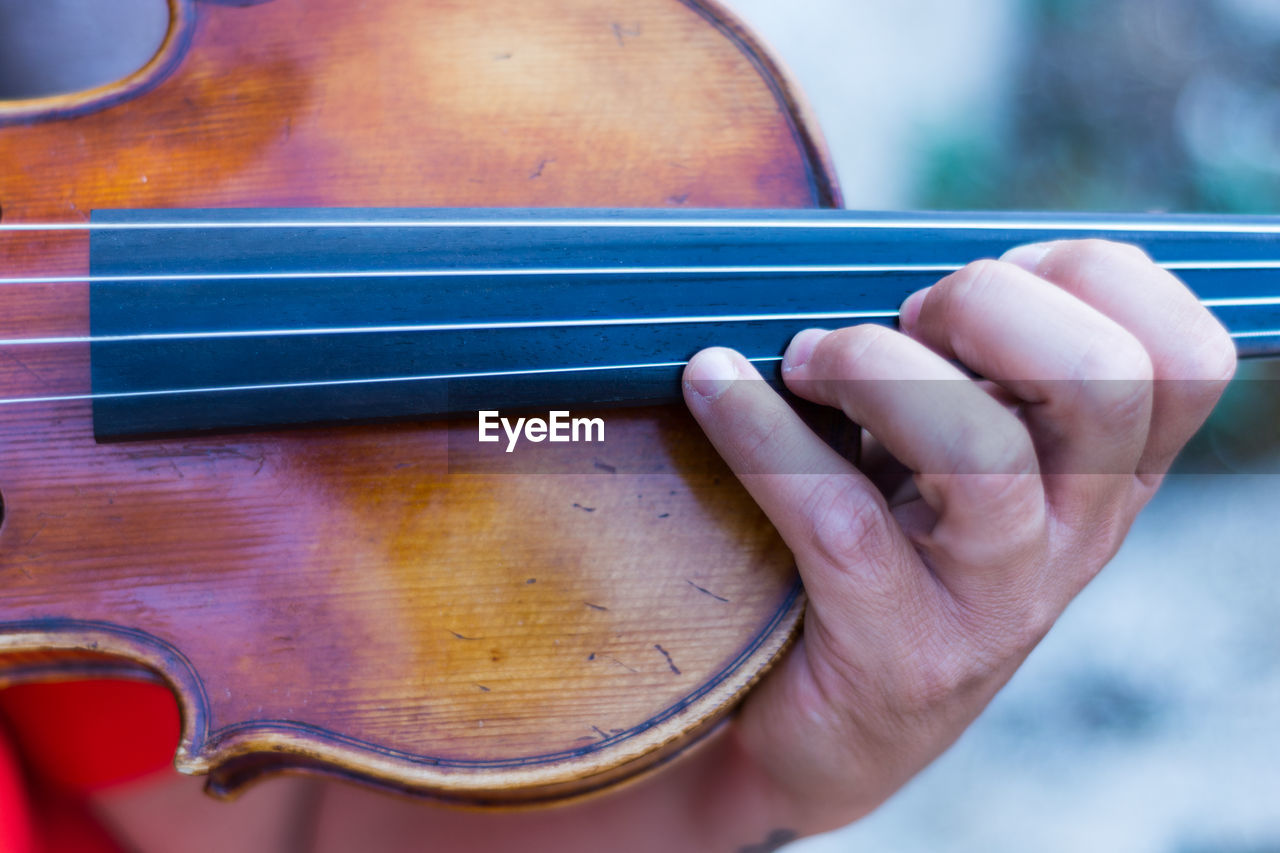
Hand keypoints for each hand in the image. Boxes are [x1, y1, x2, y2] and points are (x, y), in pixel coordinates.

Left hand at [681, 239, 1235, 833]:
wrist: (830, 727)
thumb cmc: (887, 555)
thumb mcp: (957, 462)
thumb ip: (968, 368)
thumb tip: (899, 260)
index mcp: (1106, 474)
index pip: (1182, 356)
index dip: (1094, 277)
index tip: (998, 270)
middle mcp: (1076, 537)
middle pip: (1103, 383)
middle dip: (989, 305)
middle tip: (904, 315)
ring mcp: (995, 602)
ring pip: (980, 454)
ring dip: (876, 369)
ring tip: (808, 358)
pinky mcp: (901, 650)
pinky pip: (837, 518)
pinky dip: (762, 429)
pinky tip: (714, 387)